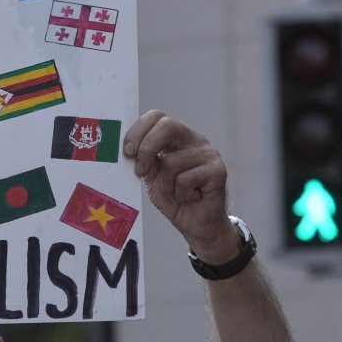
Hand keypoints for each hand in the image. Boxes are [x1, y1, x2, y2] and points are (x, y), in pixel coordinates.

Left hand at [123, 111, 236, 262]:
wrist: (196, 224)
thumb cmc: (174, 198)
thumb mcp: (151, 176)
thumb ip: (142, 158)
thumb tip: (124, 147)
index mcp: (177, 137)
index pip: (157, 116)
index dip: (138, 130)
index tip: (127, 152)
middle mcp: (195, 140)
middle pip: (167, 126)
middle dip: (146, 148)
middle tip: (139, 171)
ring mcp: (209, 154)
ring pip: (172, 161)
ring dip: (165, 185)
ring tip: (175, 194)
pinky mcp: (218, 171)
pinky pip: (185, 179)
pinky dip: (180, 194)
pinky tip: (190, 198)